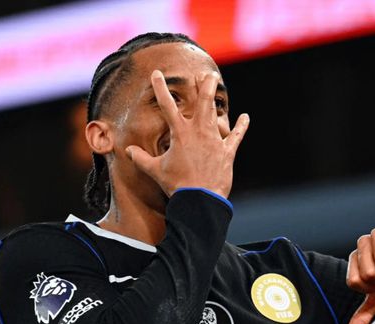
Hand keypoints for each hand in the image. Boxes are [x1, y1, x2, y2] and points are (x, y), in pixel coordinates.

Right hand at [126, 70, 249, 197]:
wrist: (200, 199)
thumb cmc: (177, 185)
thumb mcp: (155, 170)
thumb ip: (141, 158)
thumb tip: (128, 150)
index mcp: (180, 134)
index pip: (167, 106)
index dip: (160, 88)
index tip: (156, 73)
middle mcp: (198, 132)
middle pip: (202, 102)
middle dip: (203, 86)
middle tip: (206, 73)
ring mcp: (214, 141)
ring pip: (215, 113)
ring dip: (215, 97)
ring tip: (216, 81)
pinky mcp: (227, 152)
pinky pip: (236, 136)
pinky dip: (241, 127)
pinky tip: (246, 117)